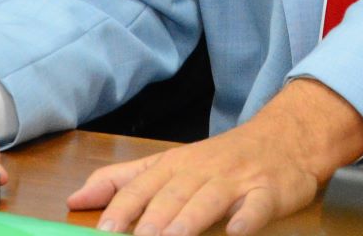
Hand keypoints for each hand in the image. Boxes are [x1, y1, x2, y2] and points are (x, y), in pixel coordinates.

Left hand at [68, 79, 362, 234]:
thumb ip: (124, 180)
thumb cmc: (221, 158)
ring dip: (189, 220)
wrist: (286, 137)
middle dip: (152, 219)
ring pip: (209, 200)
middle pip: (173, 194)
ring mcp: (237, 180)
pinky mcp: (269, 191)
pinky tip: (236, 232)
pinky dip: (246, 219)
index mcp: (175, 164)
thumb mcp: (171, 164)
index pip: (143, 186)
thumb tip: (76, 200)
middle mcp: (203, 170)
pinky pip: (257, 206)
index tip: (103, 231)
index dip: (123, 208)